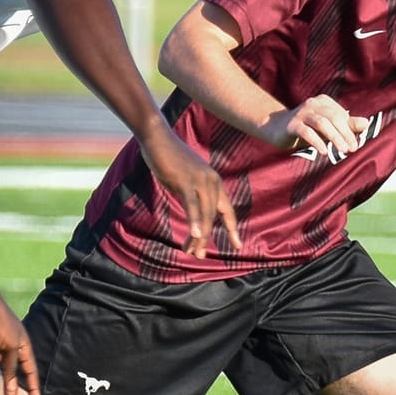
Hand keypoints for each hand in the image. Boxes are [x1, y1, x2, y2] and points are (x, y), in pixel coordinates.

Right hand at [141, 131, 237, 259]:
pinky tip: (194, 235)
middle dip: (206, 238)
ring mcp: (200, 181)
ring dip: (199, 236)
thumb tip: (193, 211)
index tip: (237, 246)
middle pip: (213, 217)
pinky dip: (194, 221)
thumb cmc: (169, 159)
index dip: (232, 229)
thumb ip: (192, 194)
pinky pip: (192, 205)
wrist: (158, 138)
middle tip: (199, 256)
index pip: (227, 210)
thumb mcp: (185, 179)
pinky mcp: (186, 181)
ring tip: (193, 252)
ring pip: (204, 214)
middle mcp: (212, 182)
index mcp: (214, 182)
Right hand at [277, 95, 370, 161]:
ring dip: (334, 138)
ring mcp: (301, 113)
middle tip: (352, 149)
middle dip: (345, 134)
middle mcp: (313, 104)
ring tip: (342, 151)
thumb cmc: (305, 128)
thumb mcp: (327, 127)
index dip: (350, 130)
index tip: (355, 145)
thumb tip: (366, 123)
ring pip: (322, 123)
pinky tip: (324, 152)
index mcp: (323, 102)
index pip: (341, 115)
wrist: (275, 128)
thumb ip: (346, 124)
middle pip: (334, 118)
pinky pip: (306, 132)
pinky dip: (317, 142)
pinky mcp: (291, 125)